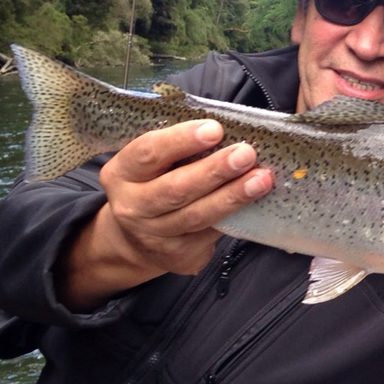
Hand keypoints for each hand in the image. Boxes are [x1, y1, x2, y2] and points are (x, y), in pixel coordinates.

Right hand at [55, 120, 272, 309]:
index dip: (181, 140)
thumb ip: (177, 147)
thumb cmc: (153, 184)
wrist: (135, 241)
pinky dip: (236, 216)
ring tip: (261, 179)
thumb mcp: (151, 163)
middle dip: (214, 170)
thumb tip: (228, 127)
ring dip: (232, 196)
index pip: (148, 153)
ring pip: (197, 215)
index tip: (215, 129)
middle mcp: (132, 207)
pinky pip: (211, 234)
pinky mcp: (178, 256)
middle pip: (175, 189)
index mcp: (121, 173)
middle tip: (246, 154)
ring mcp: (155, 236)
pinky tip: (256, 202)